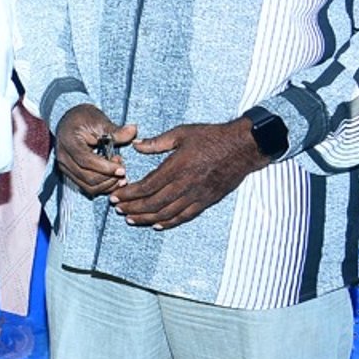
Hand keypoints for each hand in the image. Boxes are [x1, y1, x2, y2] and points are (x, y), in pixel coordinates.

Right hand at [54, 103, 136, 196]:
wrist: (71, 122)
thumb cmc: (84, 119)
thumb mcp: (99, 120)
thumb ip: (115, 130)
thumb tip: (133, 130)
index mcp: (68, 141)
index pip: (86, 160)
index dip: (105, 167)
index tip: (122, 169)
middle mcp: (63, 157)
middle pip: (87, 177)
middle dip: (109, 177)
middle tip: (123, 168)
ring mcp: (65, 168)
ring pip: (88, 186)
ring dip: (108, 184)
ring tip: (121, 175)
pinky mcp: (71, 175)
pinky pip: (87, 188)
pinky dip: (103, 187)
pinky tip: (115, 180)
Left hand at [111, 119, 265, 229]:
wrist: (243, 147)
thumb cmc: (212, 137)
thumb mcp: (182, 133)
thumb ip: (157, 142)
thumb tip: (136, 145)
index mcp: (176, 167)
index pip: (147, 187)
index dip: (129, 194)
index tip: (116, 197)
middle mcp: (185, 185)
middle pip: (153, 204)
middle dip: (133, 208)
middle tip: (118, 209)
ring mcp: (196, 195)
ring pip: (167, 214)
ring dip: (147, 219)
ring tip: (131, 219)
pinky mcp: (206, 201)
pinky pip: (185, 216)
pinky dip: (169, 223)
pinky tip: (157, 225)